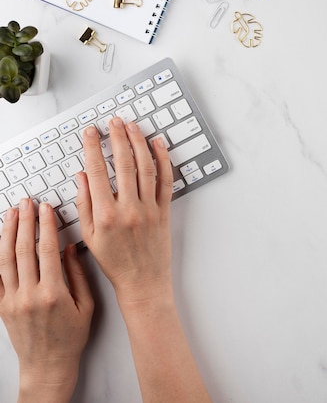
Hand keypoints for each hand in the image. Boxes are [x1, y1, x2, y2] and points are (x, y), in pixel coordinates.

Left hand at [0, 199, 93, 401]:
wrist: (48, 365)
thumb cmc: (71, 338)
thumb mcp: (86, 306)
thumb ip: (77, 275)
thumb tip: (69, 249)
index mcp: (53, 294)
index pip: (46, 250)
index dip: (46, 226)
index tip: (46, 209)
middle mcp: (29, 295)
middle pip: (23, 250)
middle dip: (25, 222)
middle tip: (26, 204)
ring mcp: (12, 301)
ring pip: (5, 259)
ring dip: (7, 233)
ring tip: (11, 215)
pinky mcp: (2, 306)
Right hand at [76, 117, 173, 303]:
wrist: (143, 282)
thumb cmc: (115, 263)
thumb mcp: (90, 236)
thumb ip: (84, 204)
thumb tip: (82, 176)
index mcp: (106, 215)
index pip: (98, 171)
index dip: (93, 147)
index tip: (91, 132)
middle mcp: (129, 209)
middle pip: (124, 164)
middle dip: (118, 138)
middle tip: (114, 122)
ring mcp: (149, 209)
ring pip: (146, 168)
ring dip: (140, 143)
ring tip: (133, 127)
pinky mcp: (165, 212)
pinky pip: (166, 181)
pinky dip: (163, 160)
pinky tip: (158, 145)